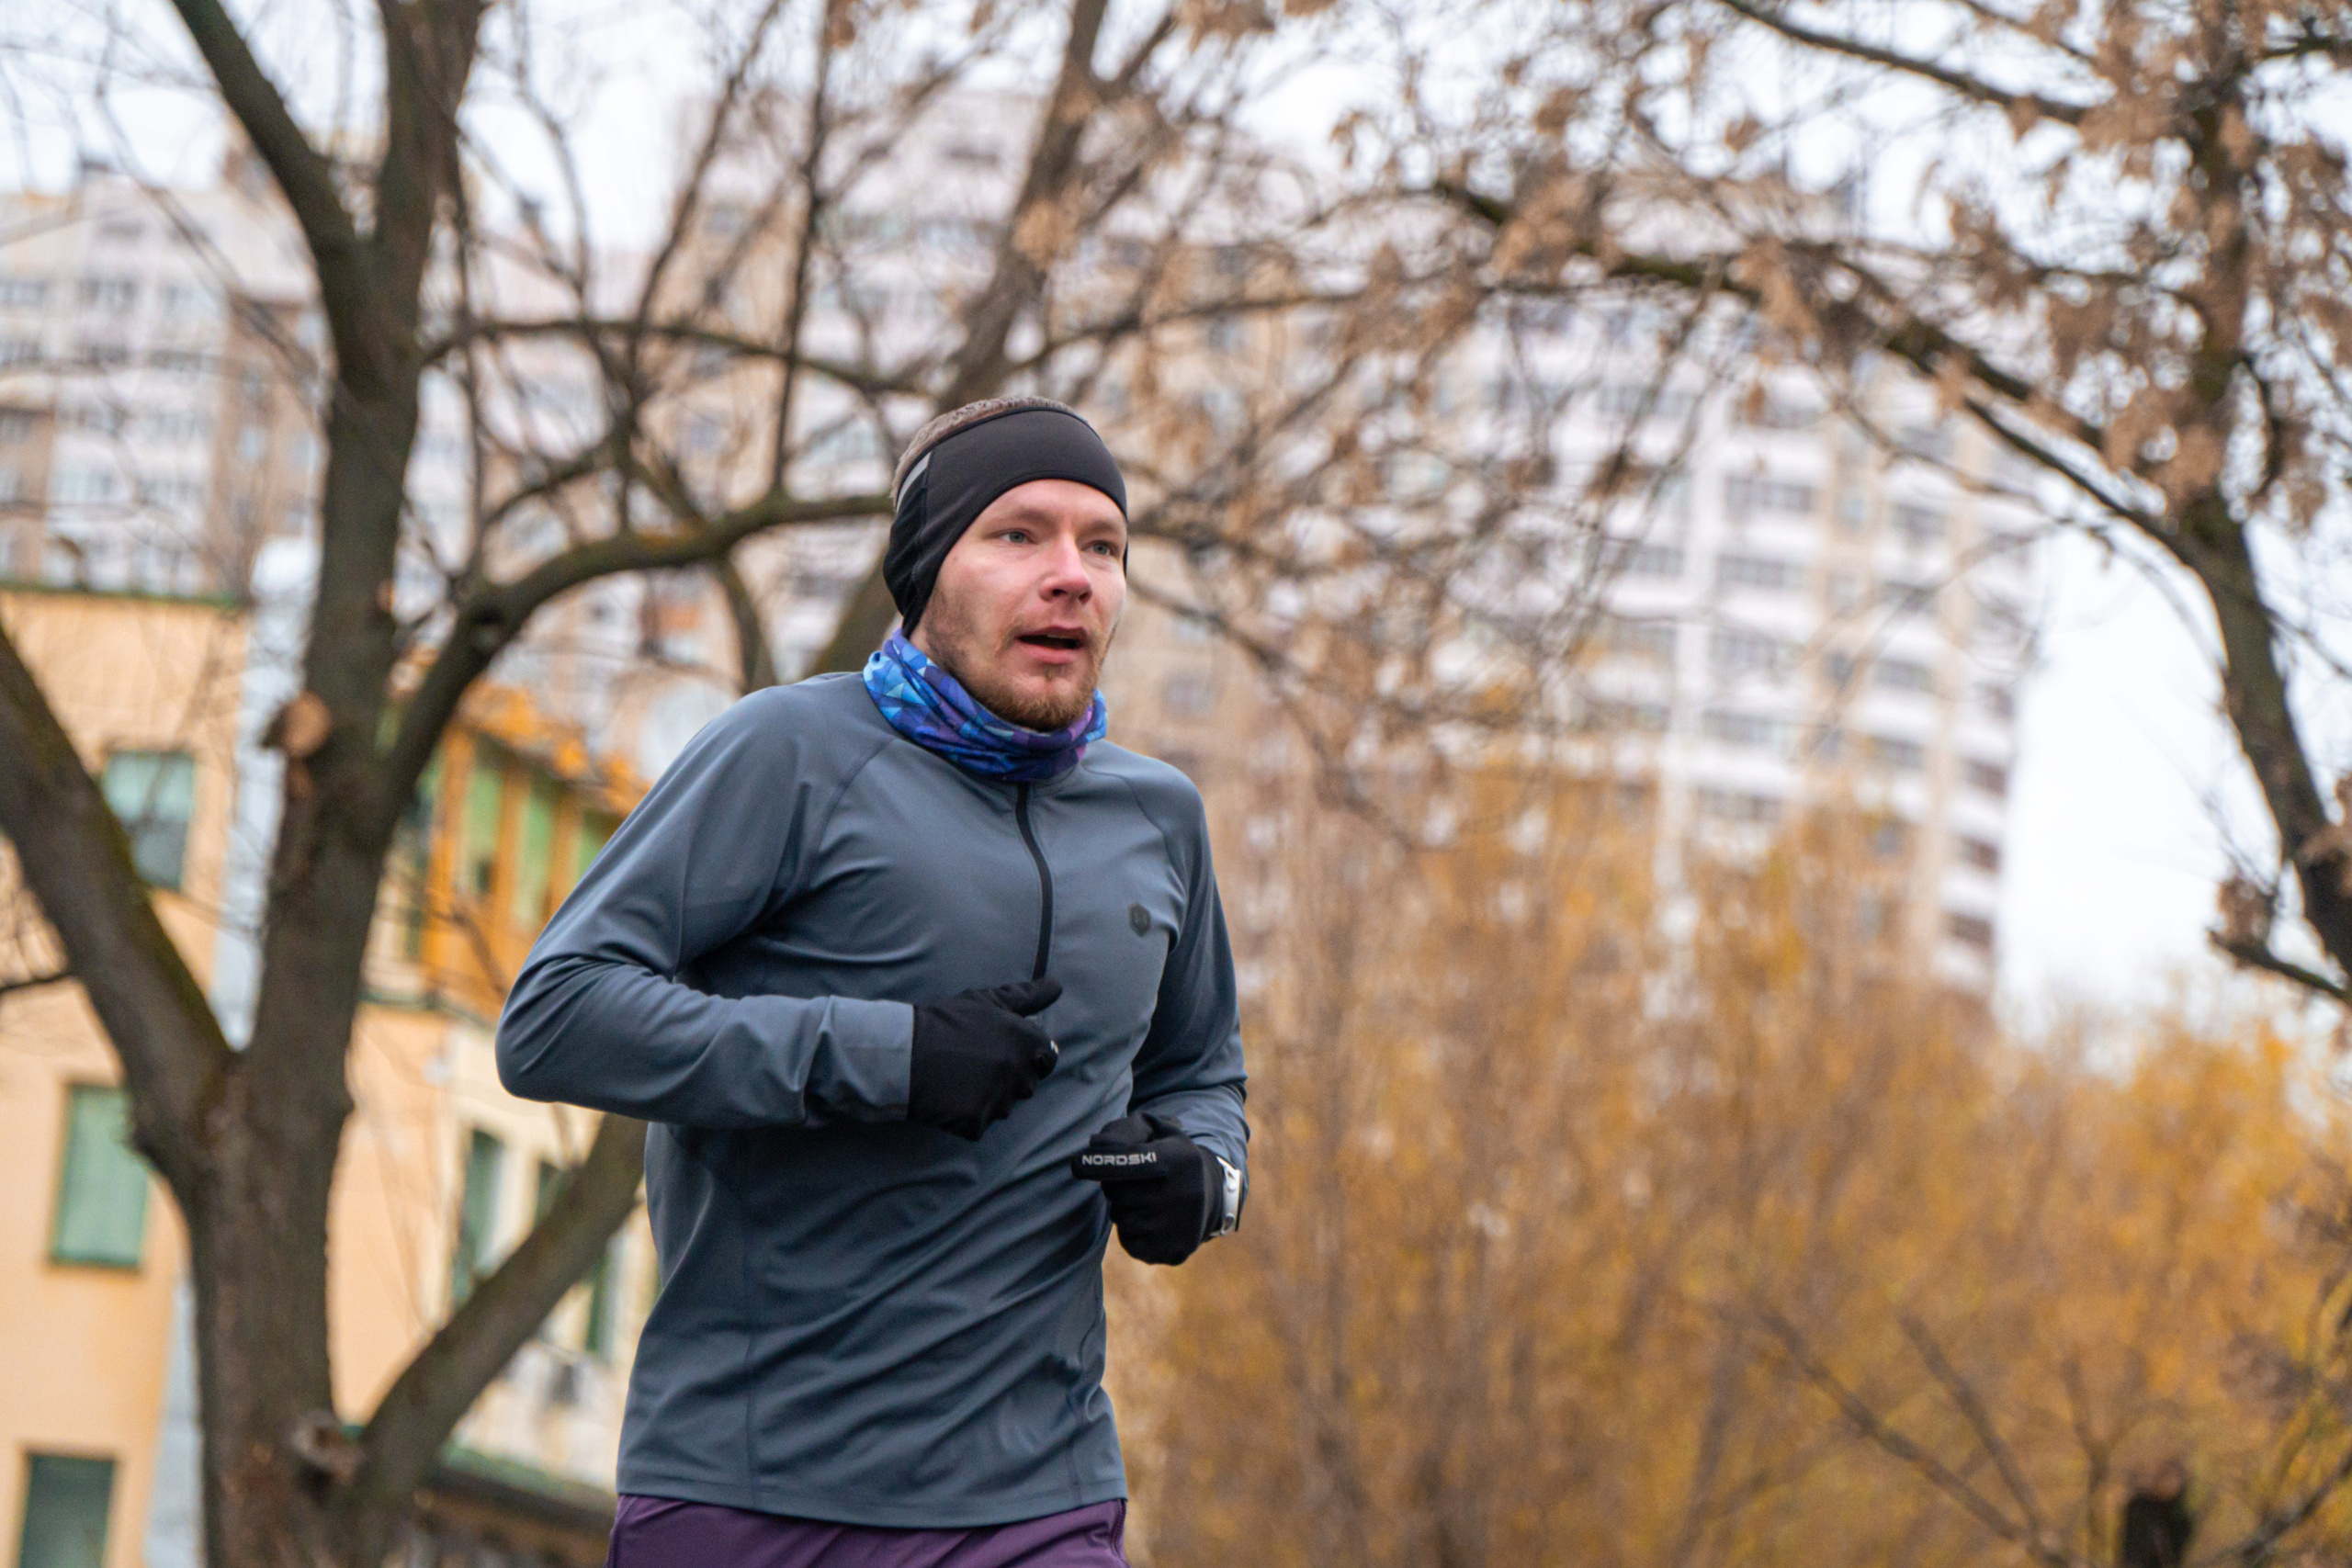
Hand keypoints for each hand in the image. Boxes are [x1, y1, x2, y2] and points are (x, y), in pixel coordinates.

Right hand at [907, 977, 1062, 1139]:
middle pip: (1027, 1085)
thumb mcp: (988, 1000)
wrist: (904, 1051)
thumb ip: (1028, 996)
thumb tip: (1057, 986)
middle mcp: (1020, 1073)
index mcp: (1028, 1043)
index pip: (1047, 1058)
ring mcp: (999, 1100)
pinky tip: (948, 1096)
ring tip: (959, 1077)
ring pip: (1003, 1106)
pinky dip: (965, 1116)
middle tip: (975, 1063)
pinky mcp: (977, 1122)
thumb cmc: (947, 1021)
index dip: (1028, 1055)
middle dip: (1008, 1077)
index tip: (1004, 1052)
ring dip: (988, 1098)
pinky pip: (979, 1124)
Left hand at [1071, 1112, 1240, 1264]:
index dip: (1097, 1163)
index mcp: (1176, 1160)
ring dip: (1124, 1209)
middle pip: (1118, 1193)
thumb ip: (1130, 1128)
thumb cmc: (1175, 1159)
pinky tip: (1151, 1221)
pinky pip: (1129, 1242)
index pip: (1126, 1163)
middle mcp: (1180, 1194)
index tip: (1076, 1163)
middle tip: (1130, 1182)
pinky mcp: (1172, 1251)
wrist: (1213, 1196)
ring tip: (1146, 1201)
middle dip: (1116, 1186)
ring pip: (1122, 1218)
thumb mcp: (1163, 1133)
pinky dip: (1132, 1232)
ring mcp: (1177, 1226)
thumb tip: (1095, 1142)